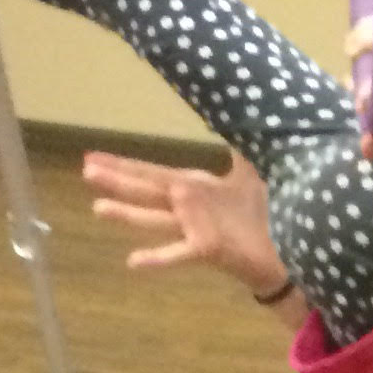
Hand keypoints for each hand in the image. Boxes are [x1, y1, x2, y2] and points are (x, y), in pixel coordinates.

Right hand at [81, 146, 287, 294]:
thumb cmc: (266, 212)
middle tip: (85, 171)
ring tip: (97, 208)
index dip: (123, 163)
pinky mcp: (206, 248)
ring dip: (126, 214)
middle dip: (116, 180)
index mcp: (194, 186)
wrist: (287, 249)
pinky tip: (132, 261)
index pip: (152, 172)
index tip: (92, 156)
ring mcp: (194, 228)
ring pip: (154, 218)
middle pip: (145, 190)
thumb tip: (236, 111)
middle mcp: (188, 206)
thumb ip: (239, 145)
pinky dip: (156, 257)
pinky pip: (178, 252)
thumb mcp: (252, 171)